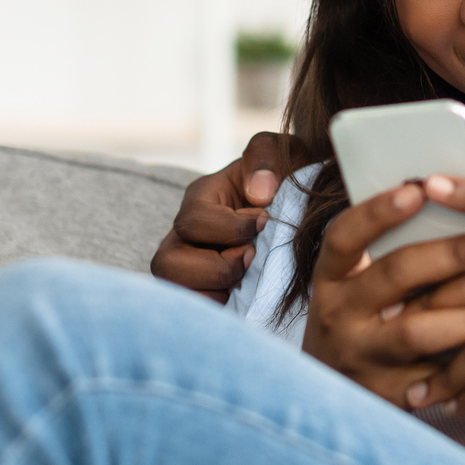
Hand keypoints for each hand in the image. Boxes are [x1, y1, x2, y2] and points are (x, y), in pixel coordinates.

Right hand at [149, 131, 292, 299]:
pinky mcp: (199, 289)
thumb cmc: (284, 180)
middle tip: (252, 257)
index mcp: (201, 198)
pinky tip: (242, 296)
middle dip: (217, 267)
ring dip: (213, 290)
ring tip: (244, 280)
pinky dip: (216, 308)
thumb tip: (259, 194)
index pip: (194, 220)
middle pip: (167, 263)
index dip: (231, 228)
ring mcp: (186, 264)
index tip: (265, 223)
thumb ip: (267, 158)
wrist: (297, 209)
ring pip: (173, 289)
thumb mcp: (282, 155)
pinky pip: (192, 309)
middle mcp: (184, 234)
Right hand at [299, 179, 464, 406]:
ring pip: (418, 330)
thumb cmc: (370, 319)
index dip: (378, 211)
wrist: (331, 399)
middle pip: (396, 275)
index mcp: (332, 276)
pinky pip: (434, 377)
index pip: (345, 236)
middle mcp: (336, 314)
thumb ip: (401, 251)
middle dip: (455, 254)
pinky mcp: (384, 396)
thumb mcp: (365, 283)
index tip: (419, 188)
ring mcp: (358, 357)